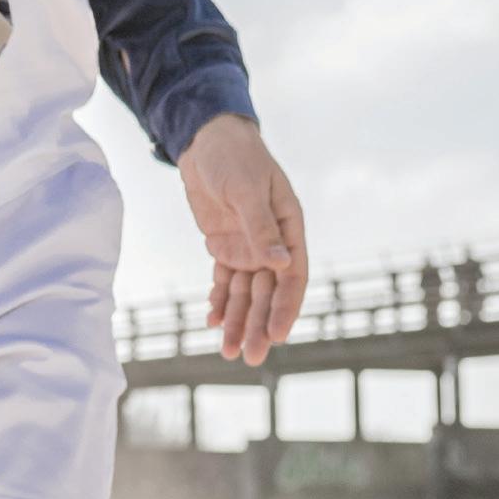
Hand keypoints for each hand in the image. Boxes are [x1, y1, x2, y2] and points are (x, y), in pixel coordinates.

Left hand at [178, 115, 307, 365]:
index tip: (278, 335)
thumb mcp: (246, 190)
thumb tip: (280, 263)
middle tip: (251, 357)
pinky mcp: (226, 245)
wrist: (206, 142)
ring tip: (229, 351)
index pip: (293, 276)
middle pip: (269, 292)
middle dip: (260, 324)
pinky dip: (220, 300)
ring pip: (246, 292)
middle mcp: (272, 242)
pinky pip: (226, 280)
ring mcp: (249, 246)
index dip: (286, 306)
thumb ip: (261, 227)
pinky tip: (213, 321)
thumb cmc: (235, 159)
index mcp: (289, 227)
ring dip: (239, 320)